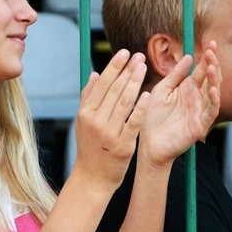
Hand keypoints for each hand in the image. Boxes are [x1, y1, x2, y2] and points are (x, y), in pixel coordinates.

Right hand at [72, 50, 149, 189]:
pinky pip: (133, 122)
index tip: (124, 53)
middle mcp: (95, 121)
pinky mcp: (123, 145)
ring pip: (124, 102)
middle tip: (139, 56)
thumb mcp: (83, 122)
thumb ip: (88, 98)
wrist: (92, 178)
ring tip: (144, 68)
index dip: (114, 67)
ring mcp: (109, 133)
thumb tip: (96, 73)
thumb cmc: (90, 148)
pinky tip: (148, 94)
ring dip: (135, 82)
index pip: (102, 85)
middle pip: (114, 90)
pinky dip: (141, 108)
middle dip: (127, 71)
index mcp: (85, 113)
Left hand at [138, 44, 221, 167]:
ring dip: (214, 80)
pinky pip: (211, 112)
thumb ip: (175, 75)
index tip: (211, 44)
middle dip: (212, 65)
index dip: (207, 57)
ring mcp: (200, 111)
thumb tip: (188, 56)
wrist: (148, 143)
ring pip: (214, 93)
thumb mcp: (162, 90)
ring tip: (212, 67)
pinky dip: (213, 101)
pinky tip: (212, 89)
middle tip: (211, 52)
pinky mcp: (201, 125)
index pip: (201, 70)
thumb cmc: (152, 117)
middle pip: (210, 79)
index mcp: (188, 88)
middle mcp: (197, 98)